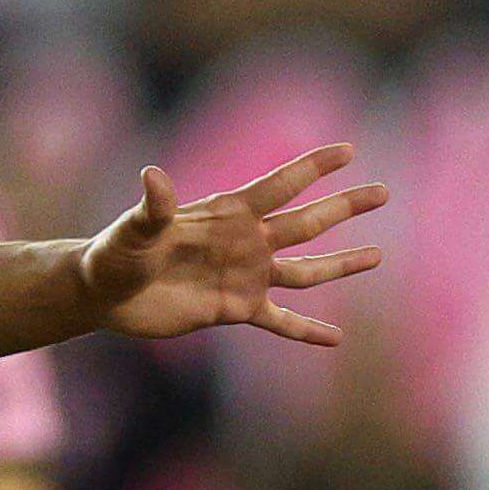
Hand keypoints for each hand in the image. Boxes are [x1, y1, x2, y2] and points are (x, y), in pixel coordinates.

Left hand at [80, 143, 386, 349]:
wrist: (104, 293)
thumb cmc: (114, 253)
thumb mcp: (132, 229)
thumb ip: (152, 208)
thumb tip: (154, 177)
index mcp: (227, 214)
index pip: (279, 185)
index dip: (313, 167)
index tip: (348, 151)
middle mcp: (245, 242)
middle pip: (307, 222)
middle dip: (345, 206)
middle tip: (384, 191)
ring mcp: (245, 276)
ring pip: (305, 269)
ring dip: (341, 264)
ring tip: (378, 256)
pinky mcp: (235, 311)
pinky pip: (281, 322)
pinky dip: (307, 330)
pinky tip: (335, 339)